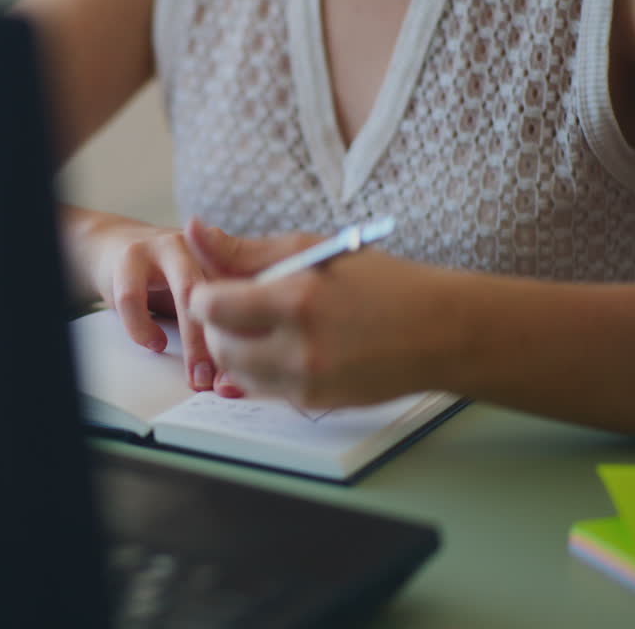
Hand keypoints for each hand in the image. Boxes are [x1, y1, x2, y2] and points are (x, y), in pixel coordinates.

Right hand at [71, 212, 237, 395]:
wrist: (113, 247)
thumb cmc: (163, 279)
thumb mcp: (197, 299)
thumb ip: (213, 327)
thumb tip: (229, 379)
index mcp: (226, 258)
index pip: (247, 298)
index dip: (250, 339)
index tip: (244, 380)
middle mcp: (203, 248)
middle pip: (225, 293)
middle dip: (226, 344)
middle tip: (224, 384)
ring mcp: (167, 246)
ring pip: (187, 291)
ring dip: (194, 342)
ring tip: (195, 376)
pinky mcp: (132, 255)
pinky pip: (135, 296)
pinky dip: (143, 327)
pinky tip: (154, 343)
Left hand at [185, 220, 468, 407]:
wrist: (439, 332)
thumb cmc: (381, 283)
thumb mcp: (313, 251)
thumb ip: (246, 250)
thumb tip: (195, 230)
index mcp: (296, 299)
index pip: (211, 305)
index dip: (205, 293)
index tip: (215, 286)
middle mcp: (299, 347)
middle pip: (218, 343)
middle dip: (216, 325)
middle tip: (235, 307)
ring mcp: (307, 382)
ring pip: (235, 373)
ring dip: (235, 350)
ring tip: (260, 326)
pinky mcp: (314, 403)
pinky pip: (262, 391)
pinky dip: (259, 371)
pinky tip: (279, 348)